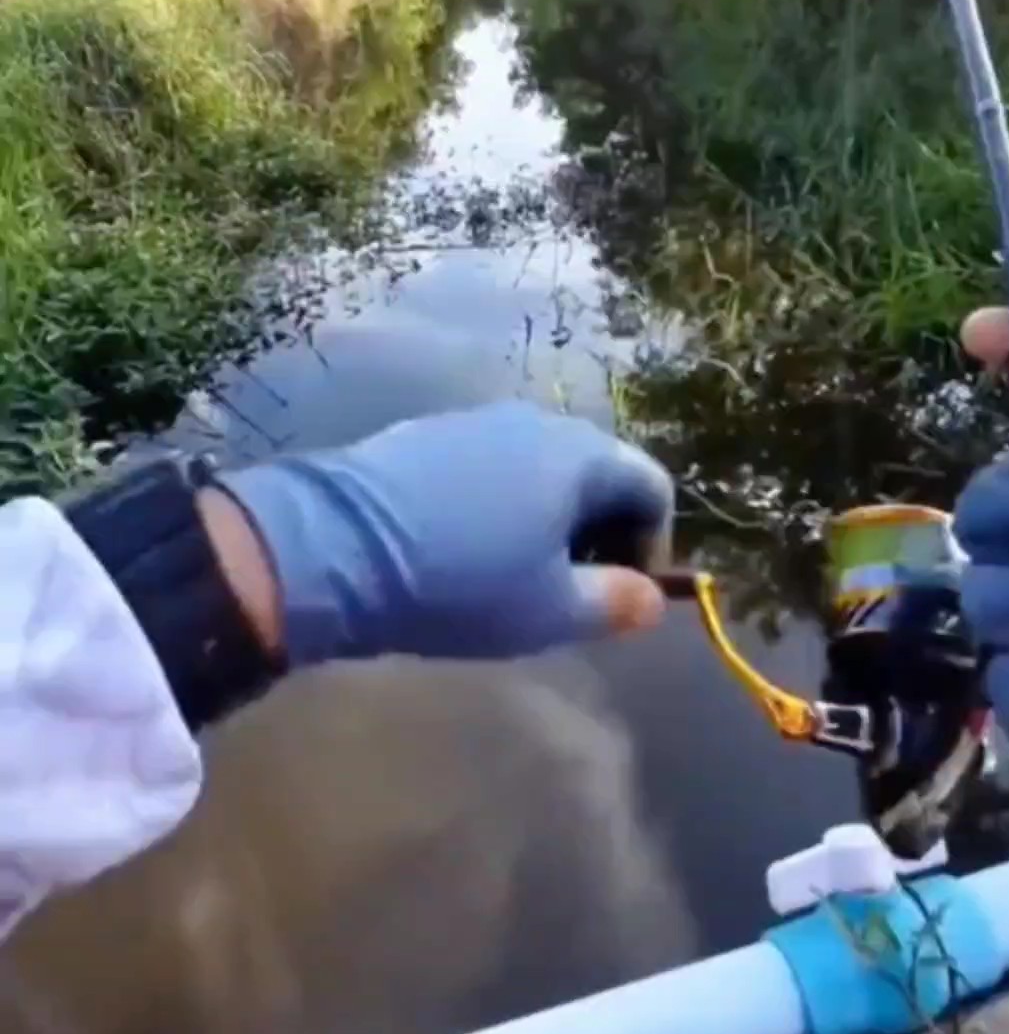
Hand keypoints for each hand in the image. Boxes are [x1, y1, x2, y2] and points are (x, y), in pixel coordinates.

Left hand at [214, 401, 673, 665]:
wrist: (331, 546)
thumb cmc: (461, 584)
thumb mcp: (549, 611)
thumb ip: (613, 603)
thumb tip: (650, 599)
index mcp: (582, 455)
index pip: (652, 487)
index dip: (652, 546)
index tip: (620, 596)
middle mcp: (536, 422)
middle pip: (597, 473)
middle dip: (599, 532)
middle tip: (570, 593)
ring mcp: (476, 422)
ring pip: (539, 470)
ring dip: (545, 521)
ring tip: (513, 578)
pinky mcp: (424, 435)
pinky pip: (489, 468)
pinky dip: (498, 507)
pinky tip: (462, 554)